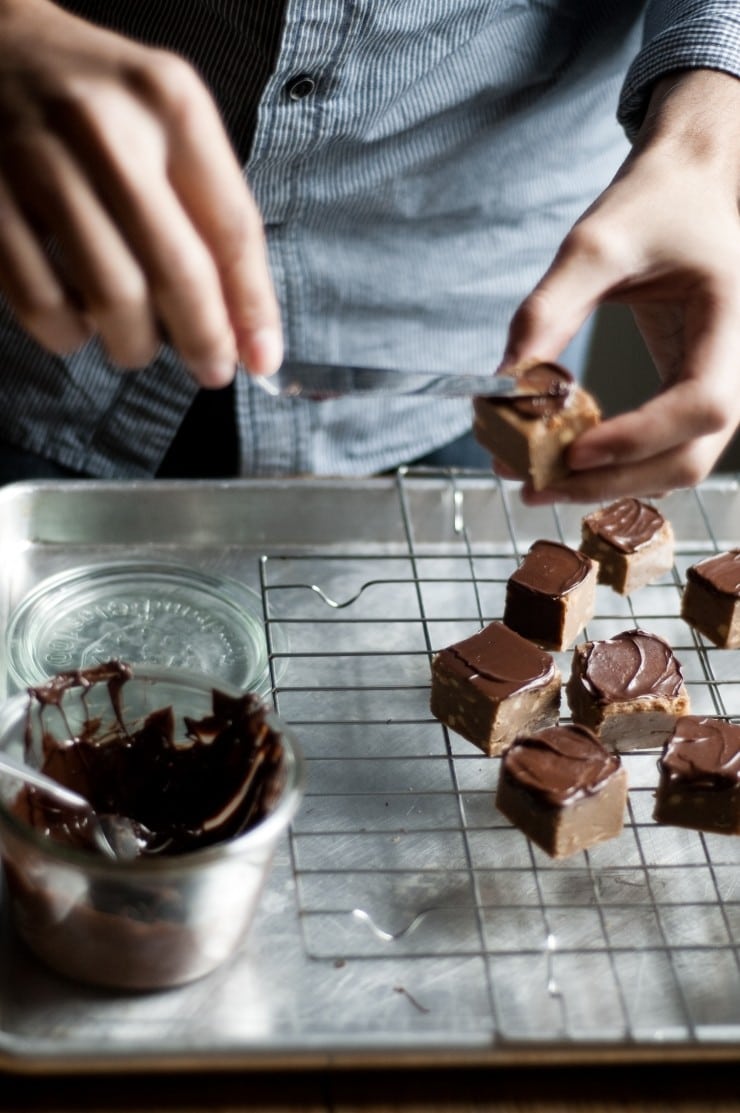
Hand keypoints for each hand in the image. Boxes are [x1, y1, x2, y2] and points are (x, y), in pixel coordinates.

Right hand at [0, 0, 281, 384]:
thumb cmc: (95, 100)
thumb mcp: (166, 123)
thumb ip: (206, 210)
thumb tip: (243, 322)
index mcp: (170, 104)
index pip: (232, 226)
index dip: (252, 306)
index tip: (261, 356)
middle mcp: (107, 127)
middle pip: (178, 270)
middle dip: (204, 338)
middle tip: (211, 369)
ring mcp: (38, 160)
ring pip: (112, 295)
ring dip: (134, 344)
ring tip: (135, 343)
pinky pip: (40, 299)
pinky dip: (67, 333)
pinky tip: (77, 324)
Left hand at [500, 69, 739, 503]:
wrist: (687, 188)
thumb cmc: (654, 205)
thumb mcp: (596, 242)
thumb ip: (550, 309)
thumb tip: (503, 384)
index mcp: (730, 320)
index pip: (702, 405)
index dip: (638, 439)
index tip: (572, 451)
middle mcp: (735, 365)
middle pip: (690, 456)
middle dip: (612, 481)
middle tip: (535, 485)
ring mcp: (715, 385)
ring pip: (676, 464)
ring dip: (608, 484)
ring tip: (536, 482)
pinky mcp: (688, 394)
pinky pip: (660, 448)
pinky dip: (613, 466)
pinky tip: (560, 462)